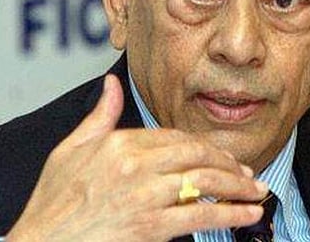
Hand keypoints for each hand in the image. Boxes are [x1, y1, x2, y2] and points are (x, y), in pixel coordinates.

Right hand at [6, 74, 266, 241]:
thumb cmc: (52, 203)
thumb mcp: (70, 150)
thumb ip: (99, 116)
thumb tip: (112, 84)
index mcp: (118, 143)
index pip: (174, 136)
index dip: (202, 146)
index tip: (218, 155)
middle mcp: (135, 165)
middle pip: (196, 155)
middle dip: (227, 163)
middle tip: (247, 172)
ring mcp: (145, 195)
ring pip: (205, 182)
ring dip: (238, 186)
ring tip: (258, 191)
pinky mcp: (150, 226)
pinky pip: (200, 215)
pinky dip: (230, 213)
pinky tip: (248, 214)